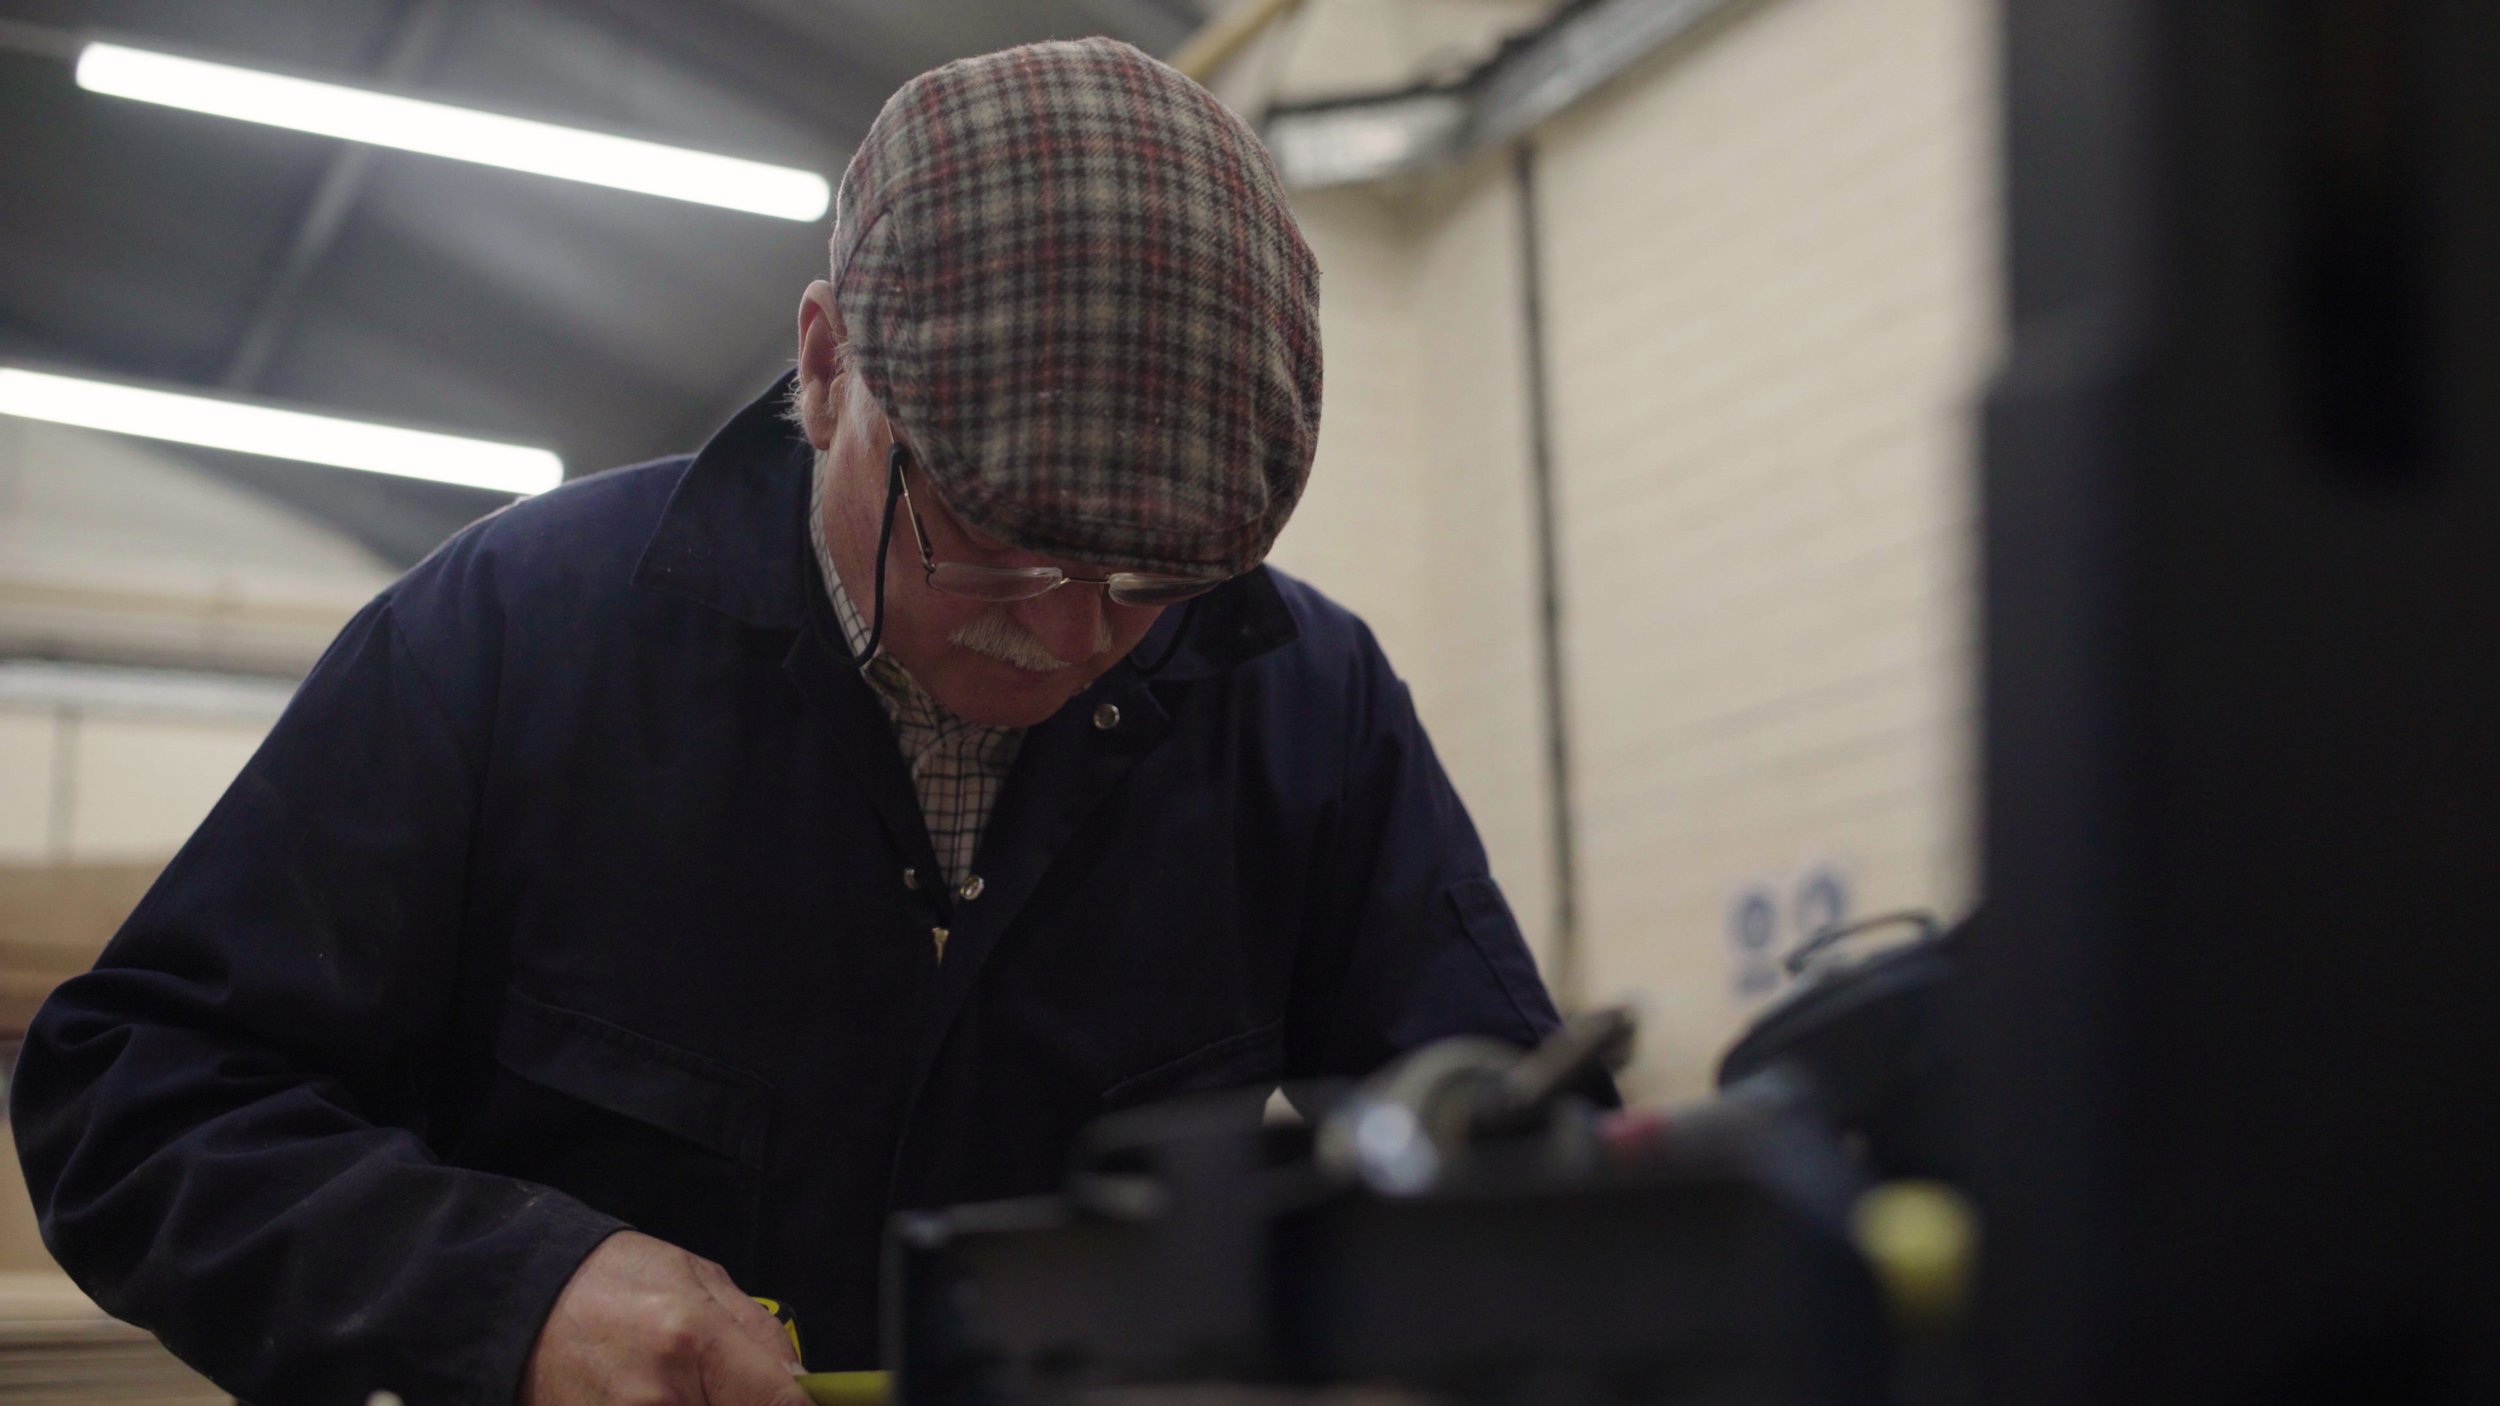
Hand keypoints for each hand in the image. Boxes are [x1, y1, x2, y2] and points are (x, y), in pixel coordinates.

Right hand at [521, 1230, 806, 1405]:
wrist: (520, 1297)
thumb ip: (757, 1335)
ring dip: (707, 1405)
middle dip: (742, 1402)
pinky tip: (662, 1395)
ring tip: (686, 1384)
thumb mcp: (699, 1278)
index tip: (804, 1404)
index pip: (779, 1404)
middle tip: (728, 1384)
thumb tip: (800, 1385)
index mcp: (692, 1339)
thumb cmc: (613, 1278)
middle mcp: (659, 1397)